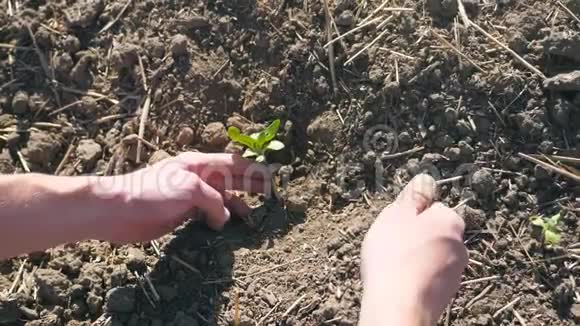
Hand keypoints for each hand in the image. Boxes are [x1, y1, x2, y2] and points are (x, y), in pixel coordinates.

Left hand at [91, 152, 271, 242]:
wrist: (118, 211)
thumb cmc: (151, 192)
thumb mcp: (189, 189)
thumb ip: (214, 201)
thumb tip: (225, 219)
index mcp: (200, 164)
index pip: (234, 163)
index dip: (254, 169)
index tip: (272, 176)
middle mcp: (198, 178)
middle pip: (231, 180)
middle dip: (252, 186)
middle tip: (272, 194)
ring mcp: (191, 196)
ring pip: (222, 200)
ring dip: (238, 206)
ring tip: (254, 216)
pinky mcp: (183, 213)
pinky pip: (209, 215)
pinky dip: (221, 220)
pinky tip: (228, 227)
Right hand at [359, 174, 467, 324]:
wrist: (398, 306)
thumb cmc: (394, 256)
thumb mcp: (396, 214)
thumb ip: (413, 195)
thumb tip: (426, 179)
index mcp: (450, 220)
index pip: (433, 208)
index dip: (412, 215)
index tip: (397, 225)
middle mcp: (460, 245)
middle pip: (435, 232)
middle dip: (417, 237)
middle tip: (393, 245)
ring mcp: (456, 272)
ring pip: (433, 255)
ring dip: (417, 258)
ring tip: (394, 266)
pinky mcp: (447, 294)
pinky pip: (430, 277)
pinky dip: (418, 277)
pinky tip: (401, 282)